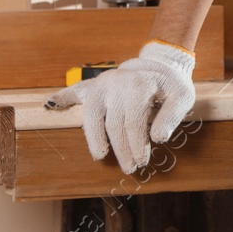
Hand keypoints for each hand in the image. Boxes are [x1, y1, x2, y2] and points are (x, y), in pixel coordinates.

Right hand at [44, 40, 196, 174]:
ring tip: (100, 156)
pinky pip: (74, 91)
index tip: (142, 161)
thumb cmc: (170, 84)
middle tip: (129, 168)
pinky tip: (49, 104)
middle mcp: (117, 82)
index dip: (136, 144)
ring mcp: (103, 83)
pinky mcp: (93, 85)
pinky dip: (61, 97)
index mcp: (139, 85)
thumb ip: (172, 116)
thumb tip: (158, 138)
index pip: (133, 121)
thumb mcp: (182, 96)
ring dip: (94, 138)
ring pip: (91, 113)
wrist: (158, 63)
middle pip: (113, 123)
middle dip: (121, 149)